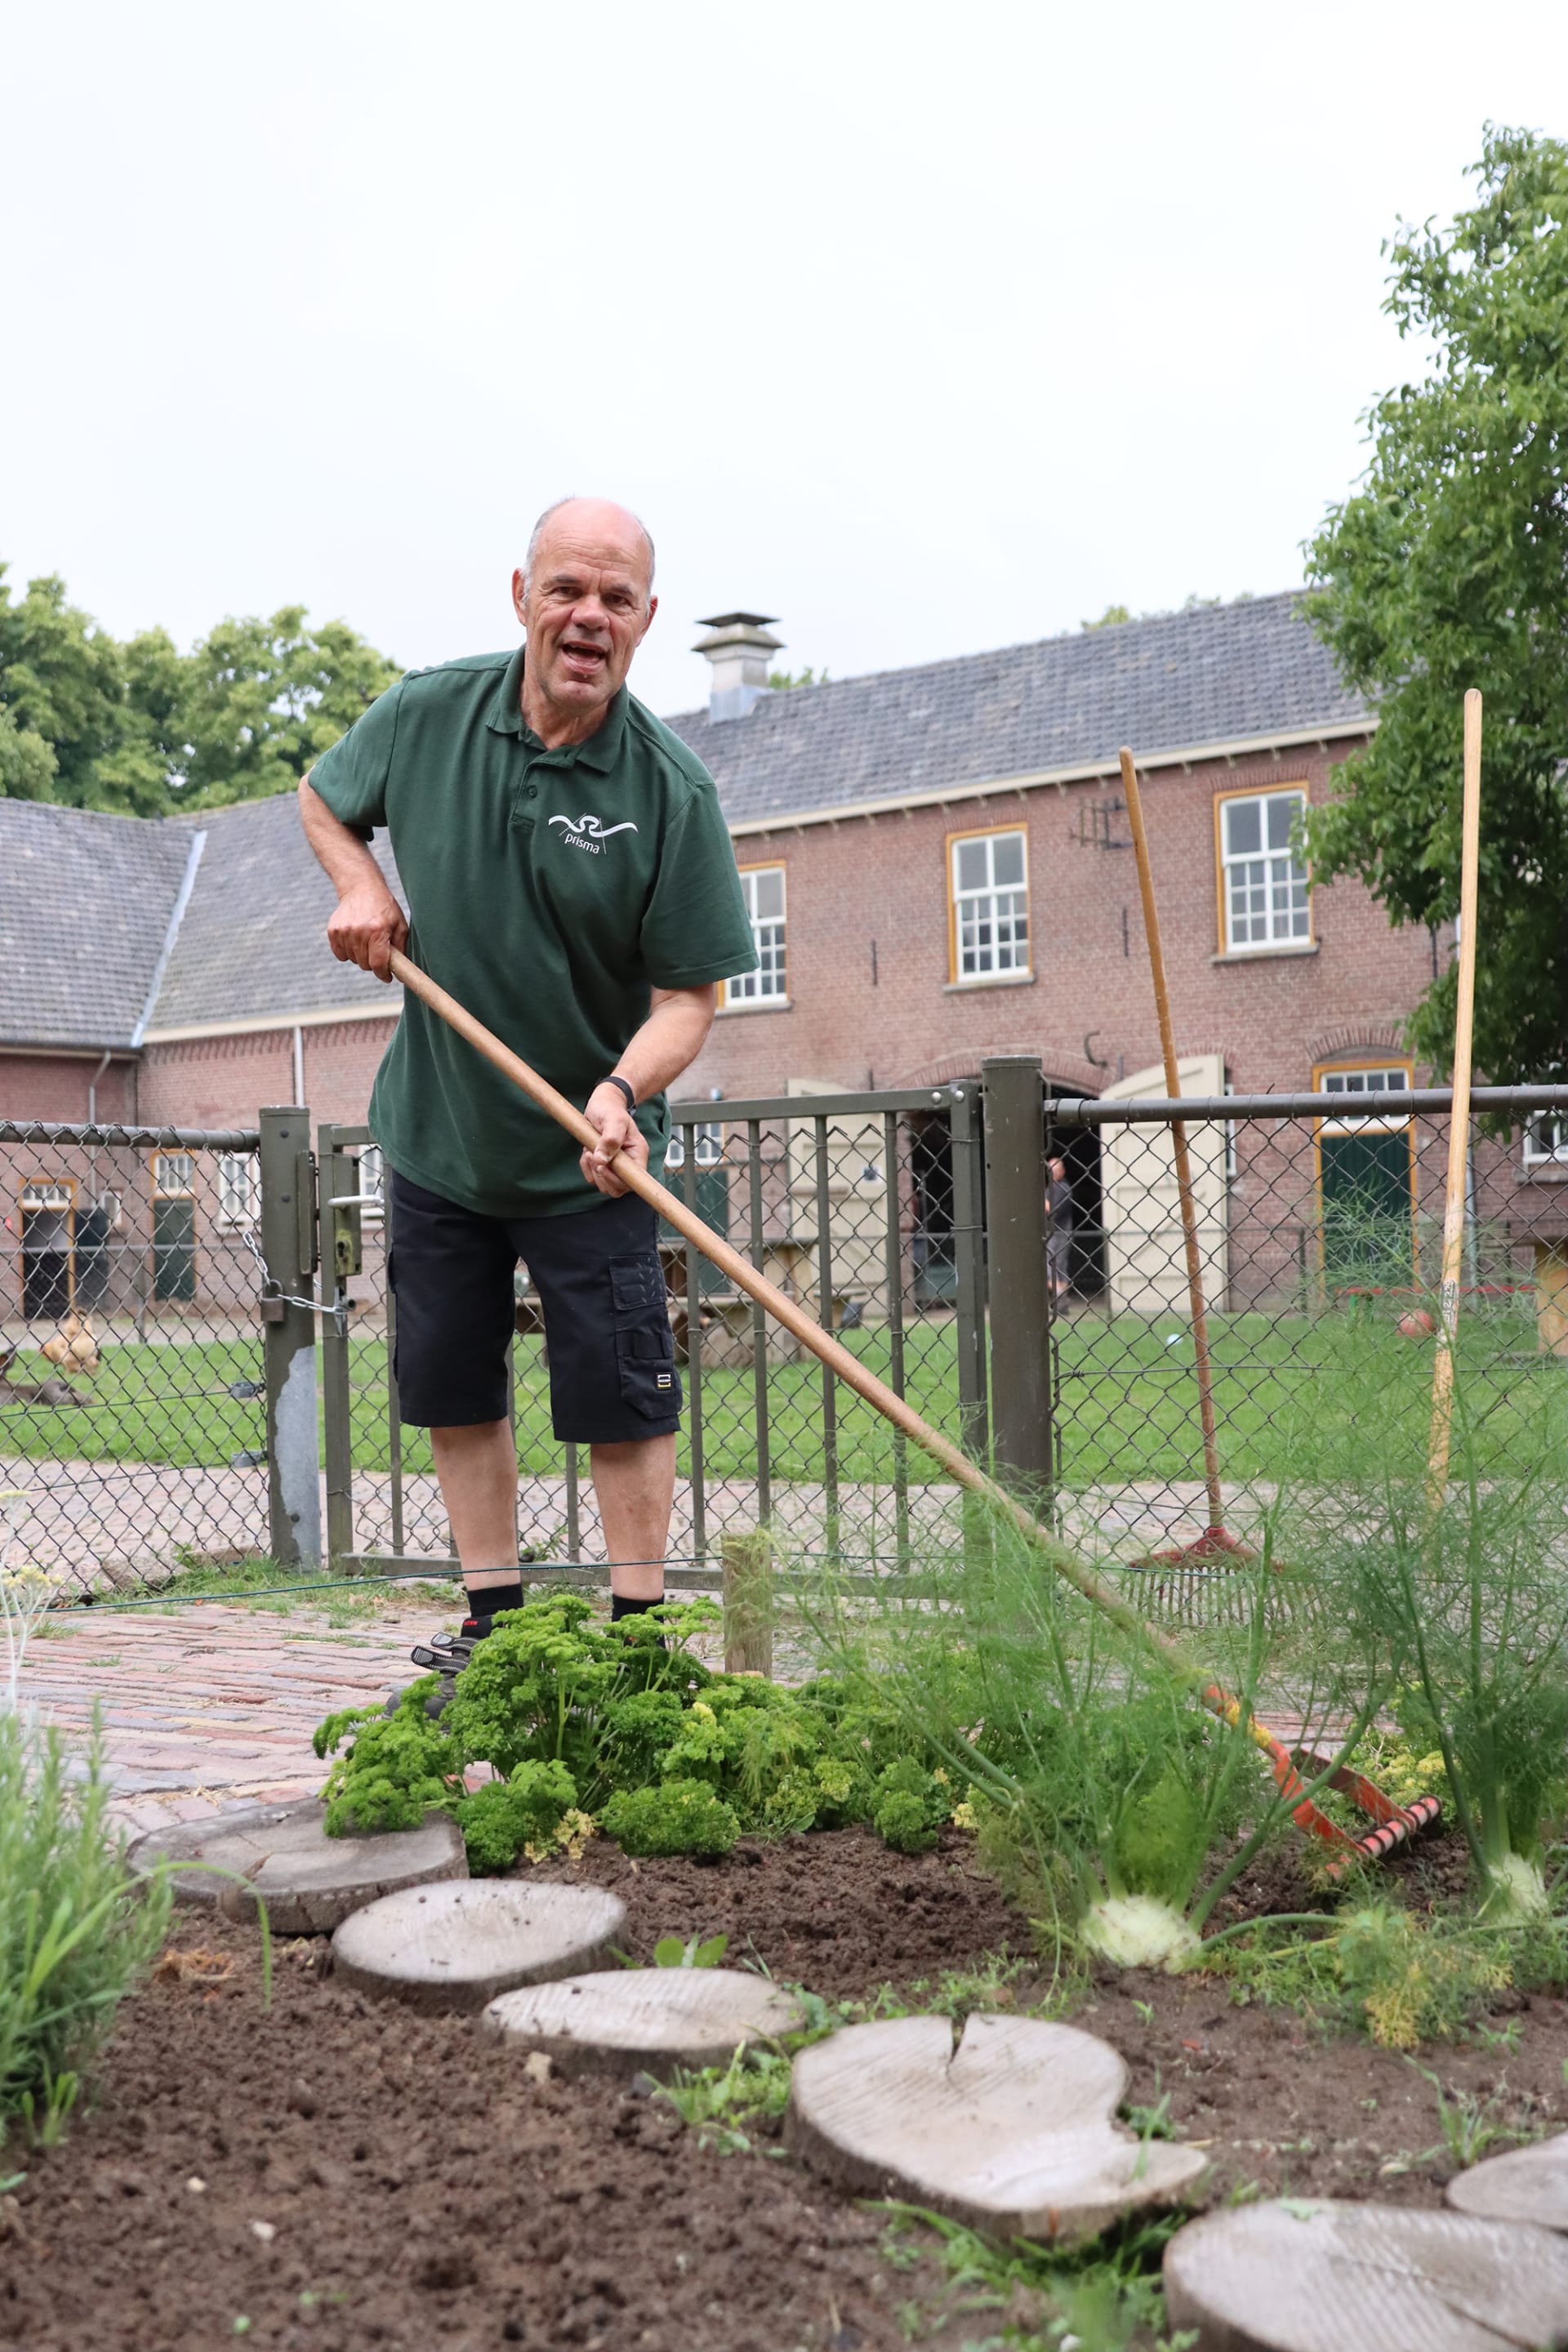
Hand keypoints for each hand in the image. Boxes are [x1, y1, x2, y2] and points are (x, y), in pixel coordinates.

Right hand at [327, 883, 407, 979]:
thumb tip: (401, 972)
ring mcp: (344, 931)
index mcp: (377, 931)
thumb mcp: (399, 925)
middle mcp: (359, 932)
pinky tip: (355, 940)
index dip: (383, 974)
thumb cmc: (384, 908)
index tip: (387, 976)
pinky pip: (340, 954)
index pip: (378, 964)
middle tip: (377, 952)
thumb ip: (401, 949)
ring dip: (360, 956)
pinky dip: (348, 952)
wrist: (361, 888)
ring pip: (353, 960)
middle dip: (373, 962)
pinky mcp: (333, 931)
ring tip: (366, 941)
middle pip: (365, 964)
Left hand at [580, 1083, 646, 1197]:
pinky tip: (587, 1152)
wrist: (603, 1103)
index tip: (602, 1166)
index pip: (633, 1180)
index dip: (616, 1180)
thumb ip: (610, 1139)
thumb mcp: (612, 1119)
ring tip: (590, 1151)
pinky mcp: (604, 1165)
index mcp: (637, 1153)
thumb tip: (603, 1160)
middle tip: (592, 1155)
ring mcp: (616, 1165)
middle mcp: (629, 1162)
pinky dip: (586, 1168)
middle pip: (618, 1188)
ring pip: (605, 1185)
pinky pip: (594, 1178)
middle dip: (601, 1176)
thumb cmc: (610, 1109)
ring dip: (592, 1171)